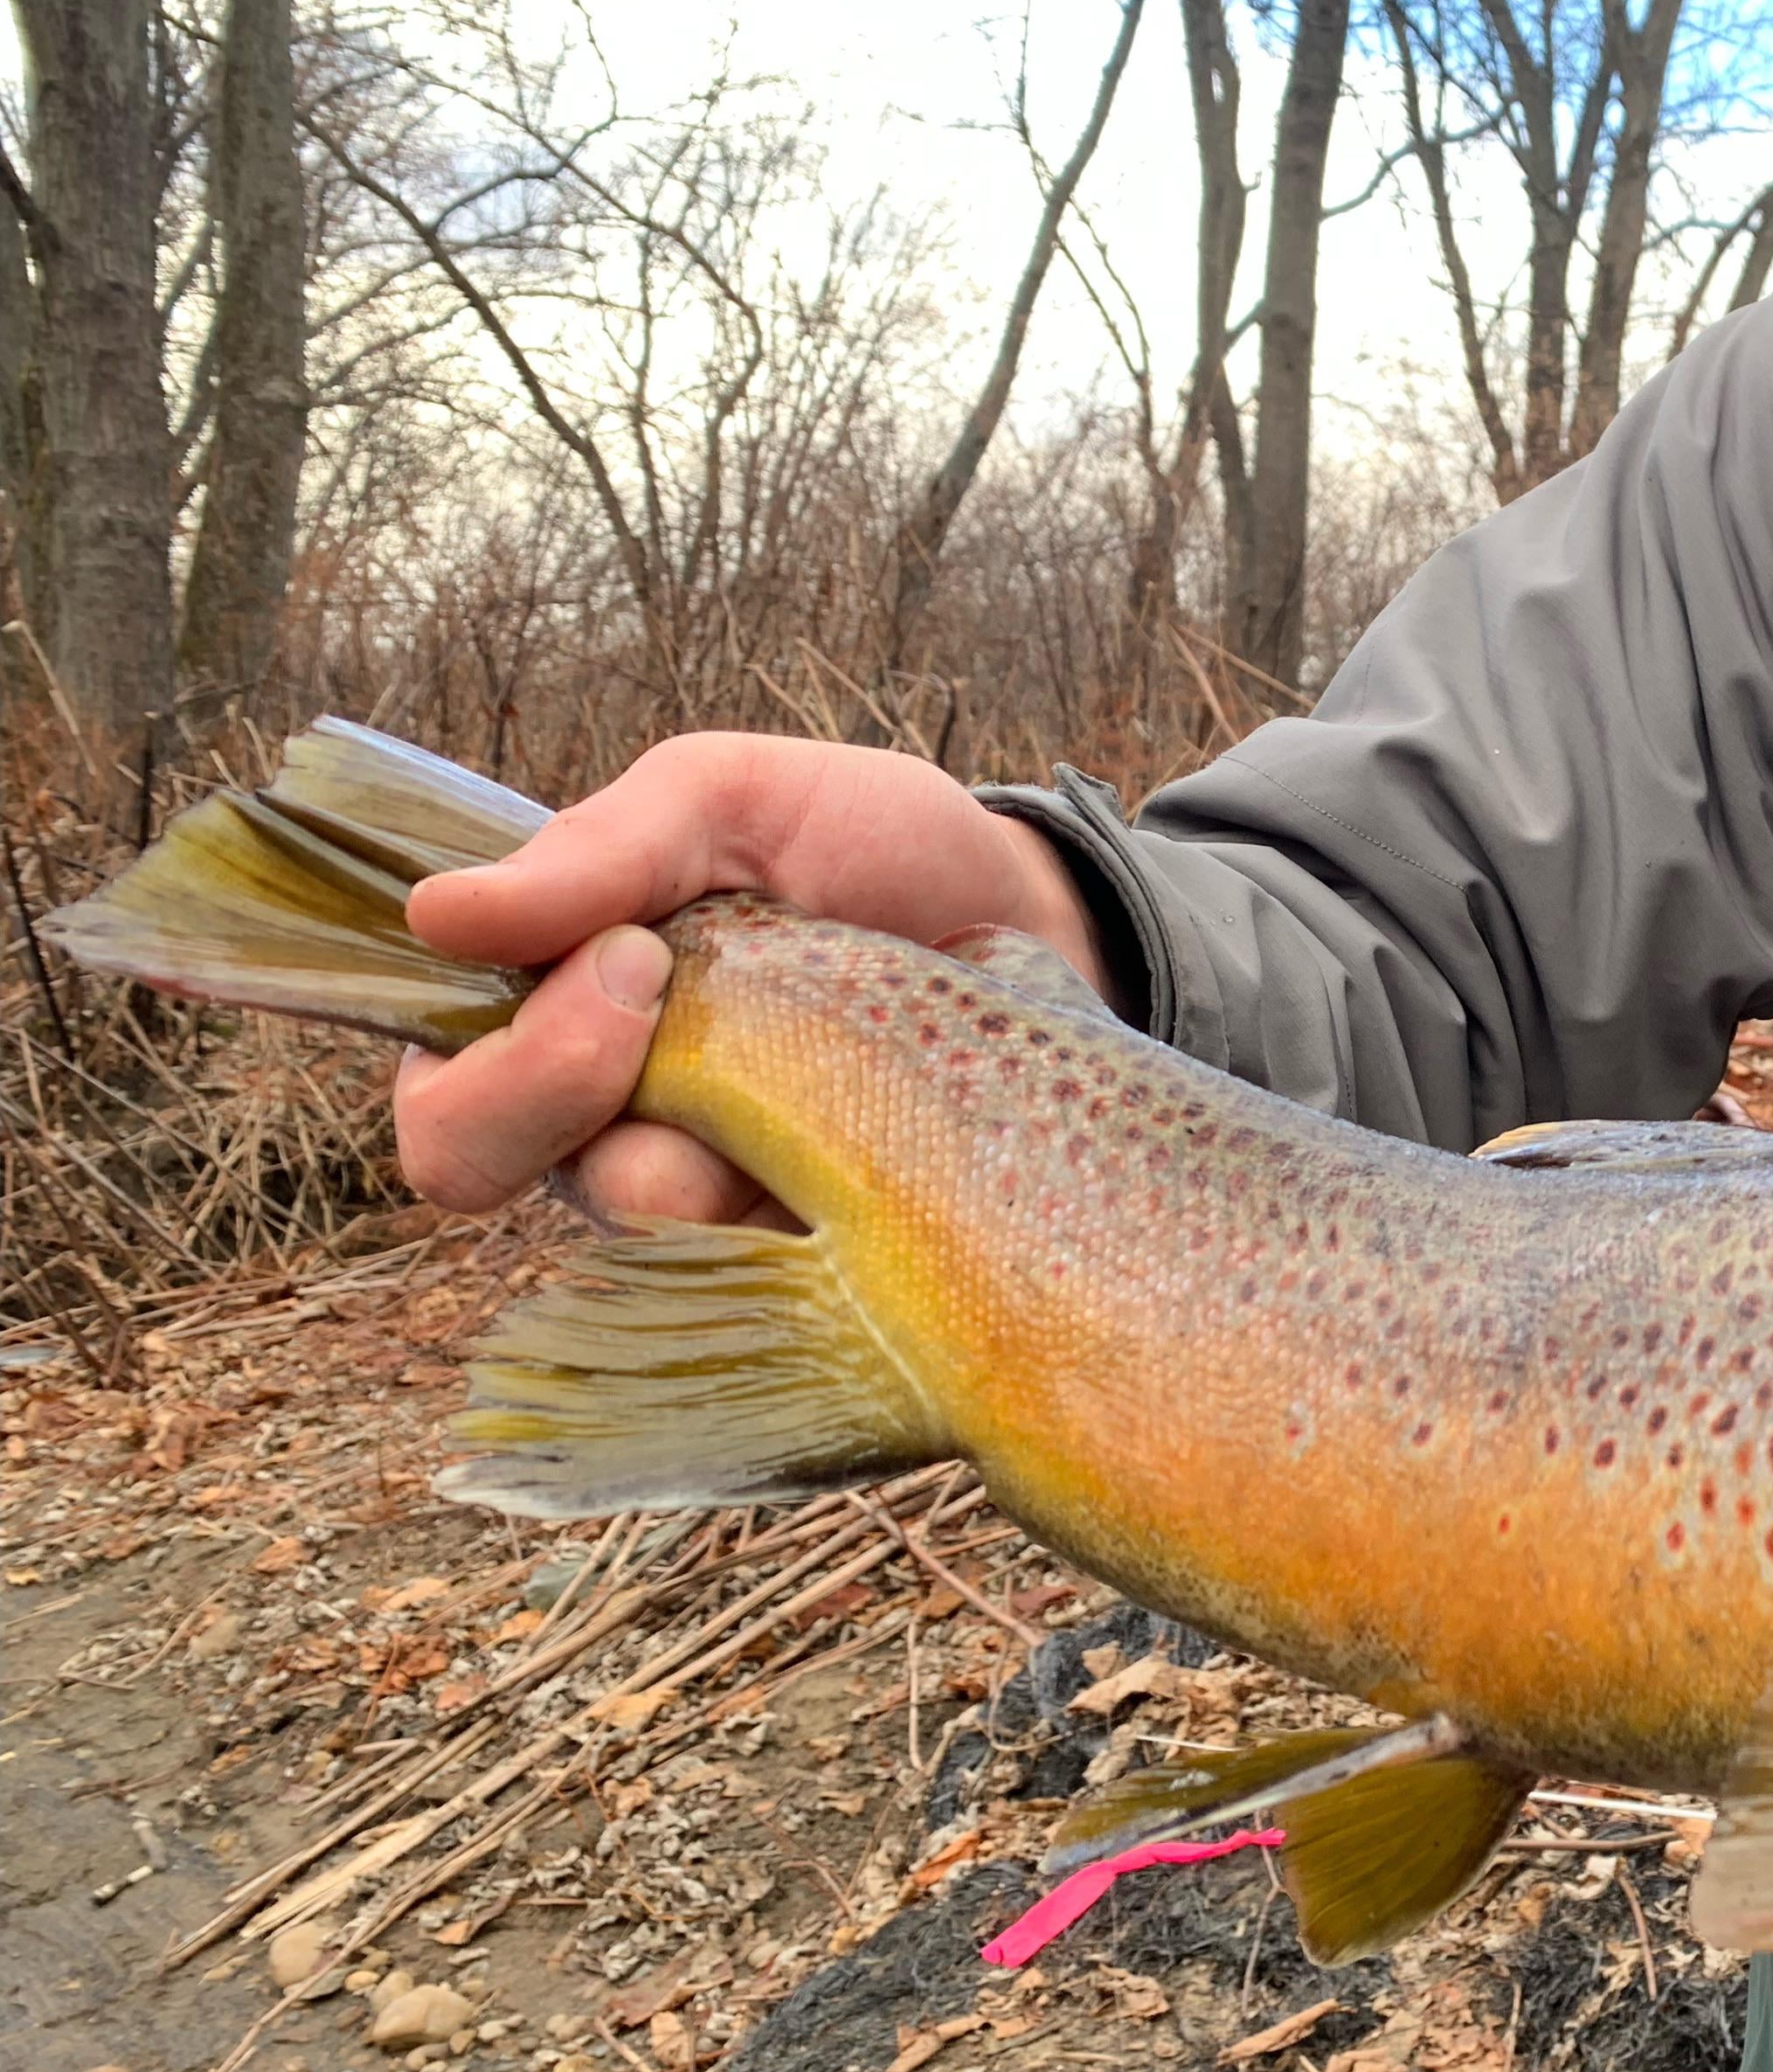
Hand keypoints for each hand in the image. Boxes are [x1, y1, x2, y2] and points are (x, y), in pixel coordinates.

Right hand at [393, 733, 1106, 1221]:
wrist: (1037, 912)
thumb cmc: (865, 846)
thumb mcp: (733, 800)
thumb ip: (599, 850)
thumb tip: (436, 913)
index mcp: (553, 1013)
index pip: (438, 1090)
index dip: (494, 1058)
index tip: (627, 960)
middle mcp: (603, 1123)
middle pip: (484, 1172)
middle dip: (562, 1093)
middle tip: (679, 996)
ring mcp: (704, 1196)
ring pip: (636, 1226)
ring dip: (714, 1140)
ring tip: (834, 1058)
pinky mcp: (811, 1247)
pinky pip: (768, 1271)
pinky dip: (822, 1197)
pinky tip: (891, 1136)